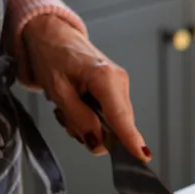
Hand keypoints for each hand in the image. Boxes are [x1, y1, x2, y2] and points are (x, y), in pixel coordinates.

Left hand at [23, 13, 149, 159]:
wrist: (51, 36)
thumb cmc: (52, 56)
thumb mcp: (57, 91)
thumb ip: (78, 119)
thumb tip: (97, 143)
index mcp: (105, 77)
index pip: (120, 117)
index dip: (130, 140)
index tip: (142, 157)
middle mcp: (119, 81)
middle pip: (116, 126)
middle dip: (90, 131)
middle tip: (65, 116)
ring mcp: (120, 85)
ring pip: (111, 124)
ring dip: (87, 124)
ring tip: (67, 107)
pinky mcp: (116, 89)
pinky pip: (109, 116)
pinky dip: (90, 117)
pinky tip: (76, 105)